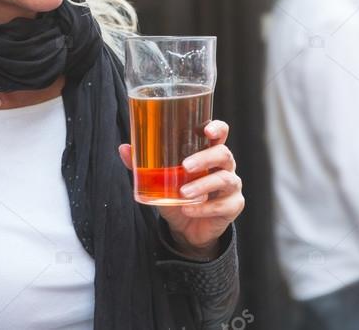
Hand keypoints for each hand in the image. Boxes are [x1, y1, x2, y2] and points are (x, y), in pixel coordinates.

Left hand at [118, 120, 243, 259]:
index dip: (218, 128)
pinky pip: (222, 205)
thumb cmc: (178, 196)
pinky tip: (188, 209)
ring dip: (203, 185)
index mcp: (209, 153)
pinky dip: (203, 208)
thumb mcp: (160, 181)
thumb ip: (144, 165)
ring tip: (183, 192)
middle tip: (185, 166)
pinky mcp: (233, 206)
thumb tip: (124, 148)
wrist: (188, 229)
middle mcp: (224, 166)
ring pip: (225, 179)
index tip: (207, 130)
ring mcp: (232, 186)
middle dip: (205, 158)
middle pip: (224, 154)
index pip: (220, 134)